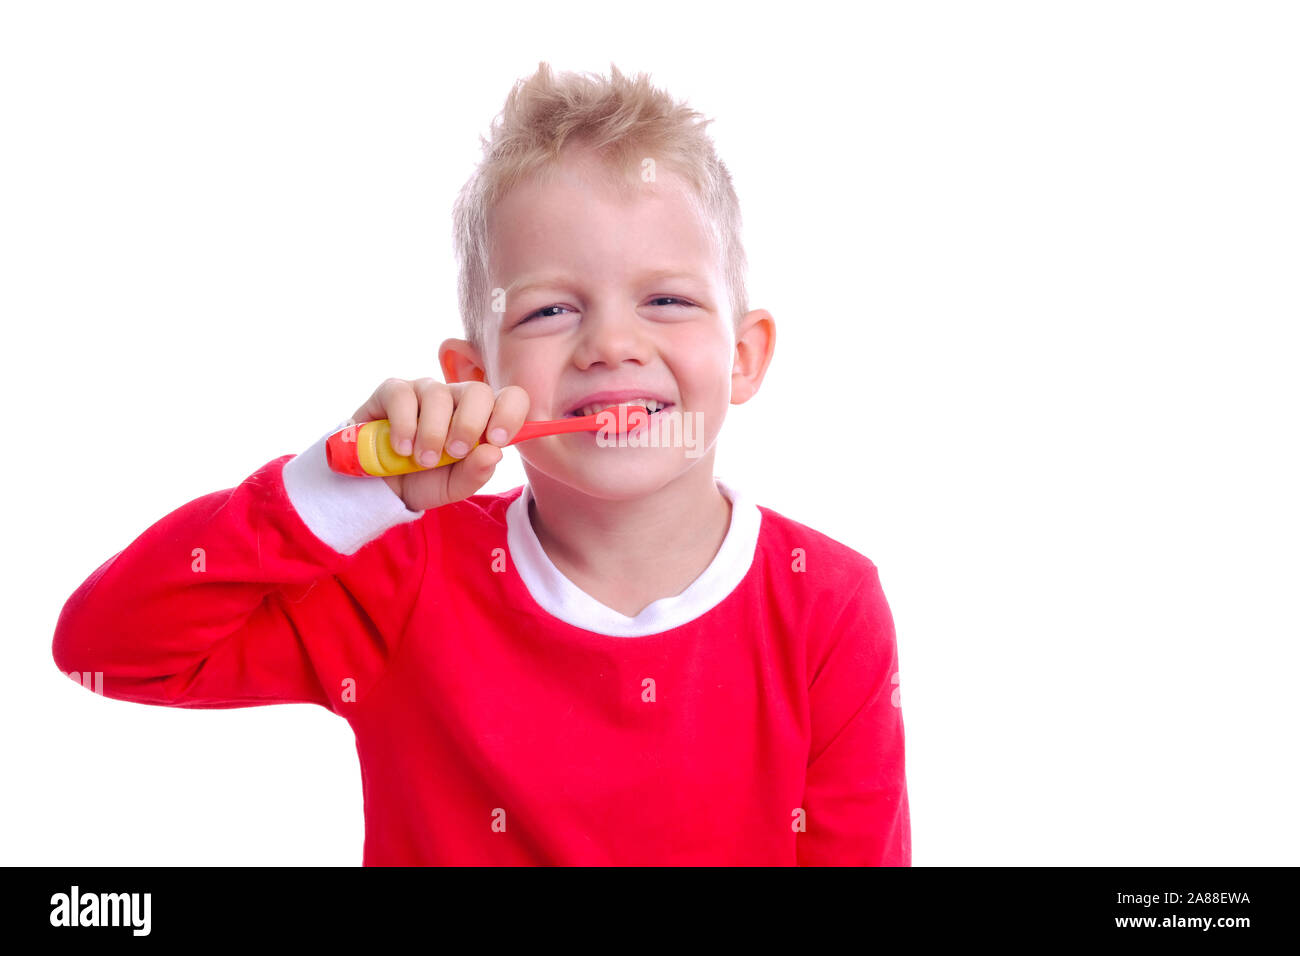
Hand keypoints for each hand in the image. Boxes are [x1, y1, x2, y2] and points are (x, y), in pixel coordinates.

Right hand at [349, 378, 529, 511]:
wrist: (381, 488)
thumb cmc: (424, 481)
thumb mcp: (454, 486)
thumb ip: (476, 472)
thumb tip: (494, 452)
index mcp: (482, 418)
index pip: (511, 398)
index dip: (510, 413)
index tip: (497, 440)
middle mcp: (457, 399)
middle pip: (478, 391)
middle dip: (469, 424)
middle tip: (455, 452)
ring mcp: (425, 391)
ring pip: (439, 394)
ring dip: (432, 432)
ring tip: (423, 460)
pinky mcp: (392, 391)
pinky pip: (403, 396)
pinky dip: (404, 425)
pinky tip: (401, 448)